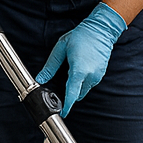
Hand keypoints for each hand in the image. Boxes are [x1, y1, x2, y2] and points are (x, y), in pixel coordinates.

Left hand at [35, 2, 126, 117]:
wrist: (101, 29)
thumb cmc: (81, 36)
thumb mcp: (61, 48)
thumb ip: (50, 66)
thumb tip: (40, 78)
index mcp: (79, 70)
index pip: (72, 94)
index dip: (67, 106)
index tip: (63, 113)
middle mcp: (90, 76)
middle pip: (78, 94)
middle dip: (70, 94)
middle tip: (60, 89)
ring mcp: (97, 75)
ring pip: (84, 89)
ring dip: (77, 86)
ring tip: (70, 73)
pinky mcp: (101, 73)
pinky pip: (90, 83)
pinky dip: (83, 81)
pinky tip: (79, 69)